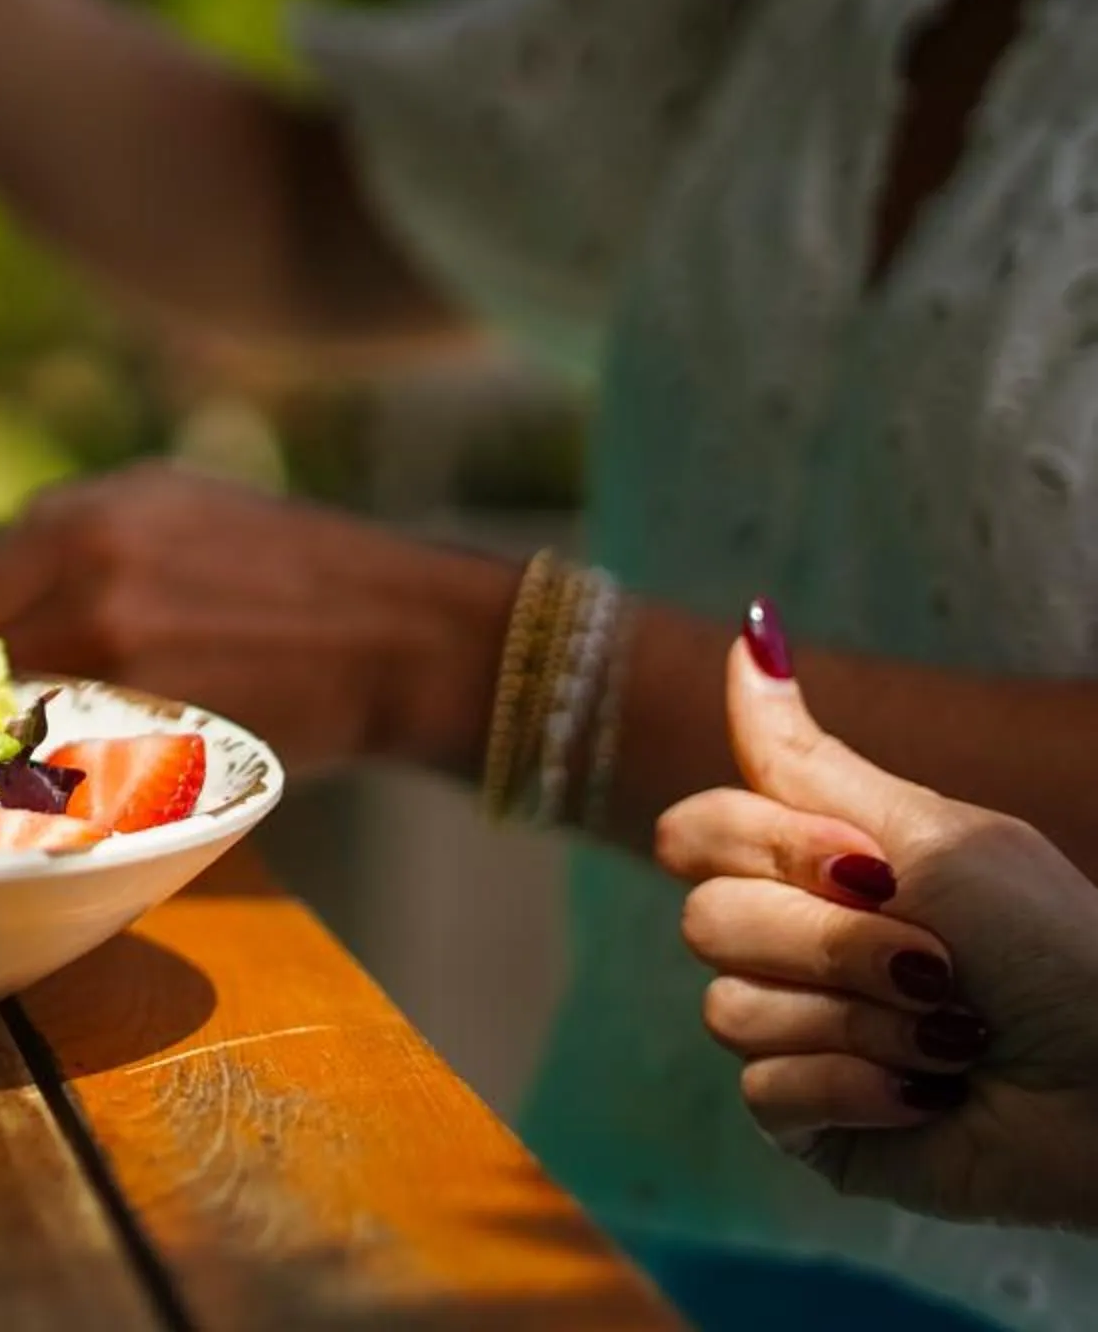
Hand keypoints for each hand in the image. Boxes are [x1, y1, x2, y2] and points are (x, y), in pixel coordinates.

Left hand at [0, 465, 515, 775]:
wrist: (401, 632)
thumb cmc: (271, 561)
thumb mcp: (151, 506)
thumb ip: (48, 549)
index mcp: (66, 526)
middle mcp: (78, 593)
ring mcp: (117, 675)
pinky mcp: (159, 745)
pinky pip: (61, 782)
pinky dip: (31, 795)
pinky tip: (23, 805)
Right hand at [655, 605, 1097, 1228]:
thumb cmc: (1053, 948)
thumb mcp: (932, 833)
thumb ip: (810, 756)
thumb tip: (753, 627)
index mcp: (815, 865)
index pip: (694, 830)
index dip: (770, 847)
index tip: (869, 860)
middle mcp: (792, 943)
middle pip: (706, 921)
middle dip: (834, 945)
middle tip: (937, 965)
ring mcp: (794, 1031)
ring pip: (731, 1009)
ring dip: (862, 1023)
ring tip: (953, 1041)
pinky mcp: (808, 1118)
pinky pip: (765, 1091)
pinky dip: (858, 1087)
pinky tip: (928, 1094)